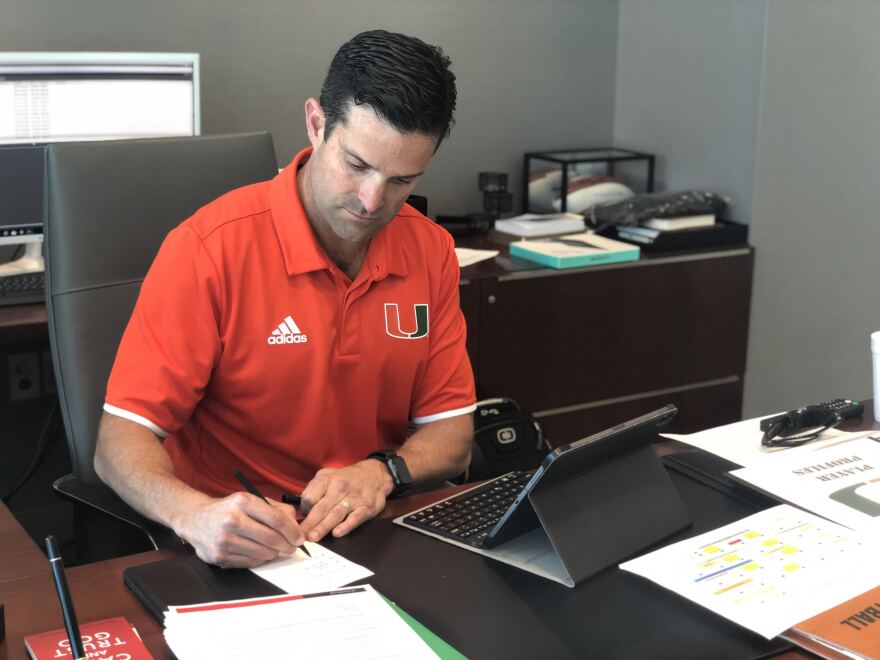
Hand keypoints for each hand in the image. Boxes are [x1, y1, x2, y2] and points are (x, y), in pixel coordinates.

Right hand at [173, 492, 304, 567]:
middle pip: (271, 538)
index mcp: (243, 502)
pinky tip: (259, 553)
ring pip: (262, 553)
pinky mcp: (219, 556)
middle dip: (287, 545)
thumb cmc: (228, 509)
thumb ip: (275, 508)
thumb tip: (296, 524)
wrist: (194, 519)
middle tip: (292, 547)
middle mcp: (232, 520)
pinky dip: (260, 559)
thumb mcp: (249, 500)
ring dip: (274, 553)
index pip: (276, 518)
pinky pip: (250, 563)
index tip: (300, 538)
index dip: (292, 531)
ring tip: (274, 549)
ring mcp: (224, 540)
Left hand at [299, 460, 392, 541]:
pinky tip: (337, 533)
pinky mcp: (366, 507)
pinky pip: (355, 518)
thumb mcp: (328, 476)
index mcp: (326, 479)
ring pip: (335, 514)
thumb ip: (314, 490)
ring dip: (323, 527)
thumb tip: (301, 509)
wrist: (375, 474)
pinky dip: (346, 526)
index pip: (309, 497)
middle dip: (309, 523)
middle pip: (320, 508)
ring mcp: (353, 498)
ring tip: (313, 537)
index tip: (301, 520)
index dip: (303, 510)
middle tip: (300, 535)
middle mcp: (339, 487)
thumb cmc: (347, 479)